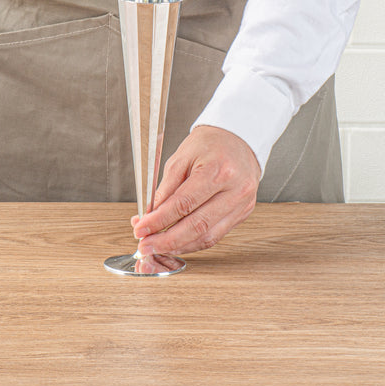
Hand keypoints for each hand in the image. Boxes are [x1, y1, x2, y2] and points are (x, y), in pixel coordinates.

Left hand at [132, 125, 260, 255]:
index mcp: (218, 170)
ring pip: (208, 236)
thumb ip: (166, 189)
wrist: (237, 138)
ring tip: (158, 247)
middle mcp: (235, 189)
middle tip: (146, 245)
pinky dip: (194, 242)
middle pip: (197, 225)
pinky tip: (178, 243)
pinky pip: (216, 235)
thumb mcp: (181, 158)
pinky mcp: (243, 212)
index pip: (183, 204)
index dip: (159, 220)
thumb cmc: (209, 144)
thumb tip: (150, 216)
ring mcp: (242, 203)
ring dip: (179, 246)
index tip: (141, 229)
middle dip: (166, 240)